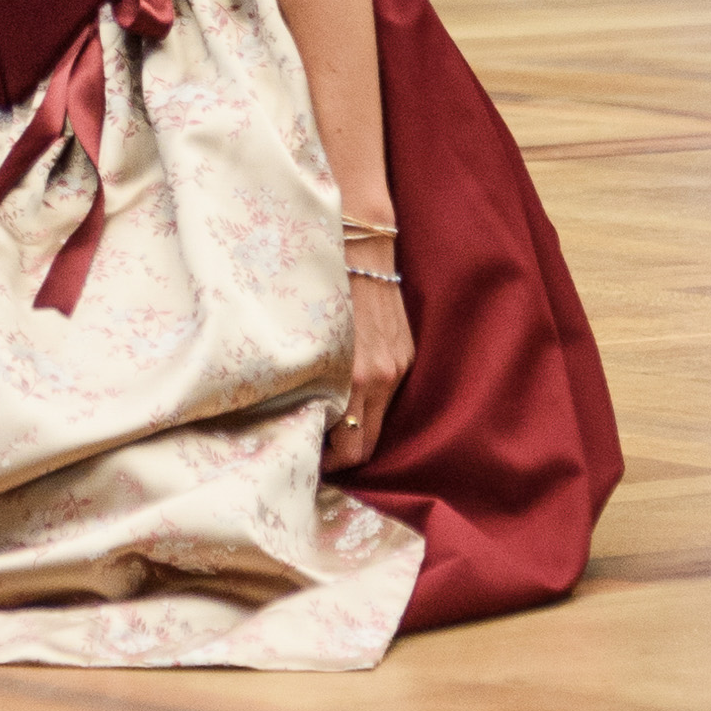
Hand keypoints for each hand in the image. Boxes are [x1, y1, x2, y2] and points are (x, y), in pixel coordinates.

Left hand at [328, 240, 412, 472]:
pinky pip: (387, 395)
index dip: (330, 463)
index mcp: (357, 379)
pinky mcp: (406, 354)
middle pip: (367, 445)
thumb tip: (304, 419)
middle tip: (316, 451)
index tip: (309, 458)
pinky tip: (347, 393)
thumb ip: (313, 386)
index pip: (351, 449)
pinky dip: (368, 403)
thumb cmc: (320, 290)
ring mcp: (398, 366)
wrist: (357, 246)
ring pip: (377, 421)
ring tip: (327, 421)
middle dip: (343, 456)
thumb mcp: (309, 345)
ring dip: (355, 428)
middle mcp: (383, 378)